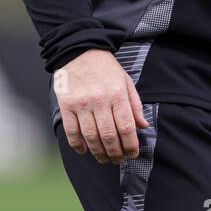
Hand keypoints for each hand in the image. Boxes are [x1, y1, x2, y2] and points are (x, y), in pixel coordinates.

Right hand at [54, 49, 149, 164]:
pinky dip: (78, 145)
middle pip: (109, 135)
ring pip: (91, 137)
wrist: (79, 51)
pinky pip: (72, 131)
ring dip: (98, 152)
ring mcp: (81, 104)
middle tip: (119, 160)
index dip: (131, 144)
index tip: (133, 153)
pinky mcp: (66, 106)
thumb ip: (135, 104)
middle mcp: (99, 100)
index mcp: (117, 94)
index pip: (126, 126)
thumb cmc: (106, 68)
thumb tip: (143, 126)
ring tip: (104, 159)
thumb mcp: (126, 81)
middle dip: (116, 153)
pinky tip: (84, 151)